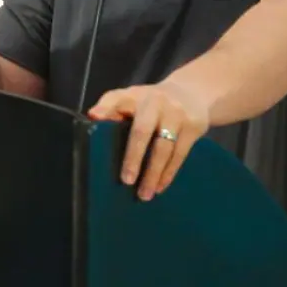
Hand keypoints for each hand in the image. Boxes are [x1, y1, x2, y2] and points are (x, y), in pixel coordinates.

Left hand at [88, 81, 209, 200]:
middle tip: (126, 180)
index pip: (117, 98)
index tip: (94, 117)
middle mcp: (155, 102)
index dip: (105, 107)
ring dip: (153, 173)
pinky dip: (169, 173)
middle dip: (133, 157)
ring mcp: (176, 114)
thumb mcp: (133, 99)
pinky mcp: (193, 127)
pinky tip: (160, 186)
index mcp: (135, 95)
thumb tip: (93, 118)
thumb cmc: (152, 102)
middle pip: (142, 131)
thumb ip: (113, 108)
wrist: (193, 92)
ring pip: (163, 148)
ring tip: (144, 194)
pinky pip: (179, 154)